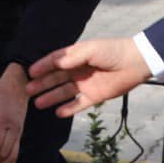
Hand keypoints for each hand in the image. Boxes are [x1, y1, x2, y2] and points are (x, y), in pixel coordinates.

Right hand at [26, 37, 150, 117]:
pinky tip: (57, 112)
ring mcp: (86, 84)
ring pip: (64, 92)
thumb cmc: (112, 52)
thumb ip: (71, 58)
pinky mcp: (95, 96)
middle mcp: (79, 70)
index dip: (42, 67)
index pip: (55, 61)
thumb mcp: (90, 50)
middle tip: (28, 90)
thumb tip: (54, 64)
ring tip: (38, 103)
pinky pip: (78, 104)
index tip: (29, 73)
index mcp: (77, 56)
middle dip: (42, 84)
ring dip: (51, 97)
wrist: (135, 63)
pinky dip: (68, 109)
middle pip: (56, 78)